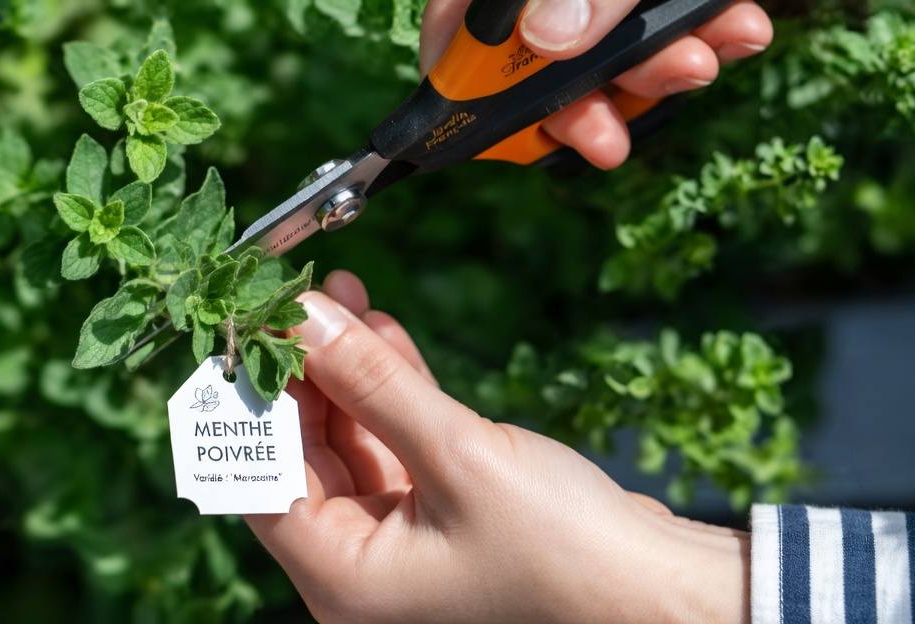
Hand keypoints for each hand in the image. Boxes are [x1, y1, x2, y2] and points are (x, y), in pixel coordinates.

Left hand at [246, 270, 749, 622]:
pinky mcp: (441, 517)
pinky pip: (395, 447)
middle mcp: (360, 570)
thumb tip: (302, 318)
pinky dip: (389, 392)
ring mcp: (401, 545)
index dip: (249, 400)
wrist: (664, 591)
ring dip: (347, 371)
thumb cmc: (568, 551)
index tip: (250, 324)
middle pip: (302, 458)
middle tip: (300, 296)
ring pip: (349, 443)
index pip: (260, 481)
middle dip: (303, 371)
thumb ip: (375, 383)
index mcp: (344, 580)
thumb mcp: (461, 455)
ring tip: (339, 295)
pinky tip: (380, 330)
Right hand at [419, 0, 773, 168]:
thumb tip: (548, 41)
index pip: (457, 34)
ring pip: (616, 49)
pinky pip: (673, 23)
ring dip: (659, 72)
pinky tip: (741, 32)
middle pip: (538, 57)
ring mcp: (605, 0)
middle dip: (585, 102)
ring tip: (703, 65)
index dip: (461, 92)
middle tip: (611, 138)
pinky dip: (709, 34)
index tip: (488, 138)